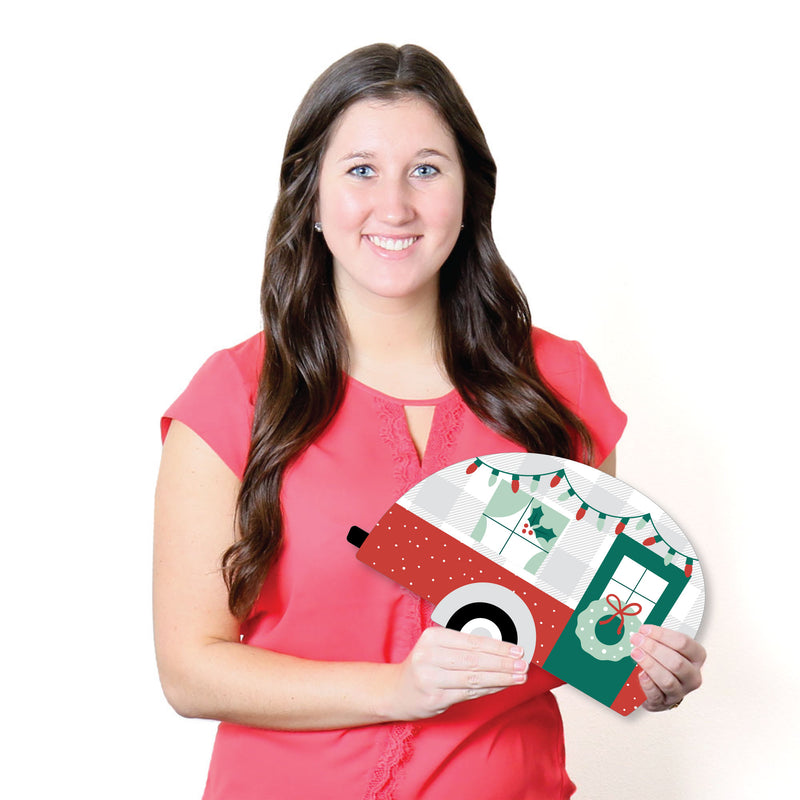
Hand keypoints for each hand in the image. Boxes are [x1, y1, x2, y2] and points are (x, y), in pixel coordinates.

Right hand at [387, 626, 527, 720]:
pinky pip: (468, 693)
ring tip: (519, 676)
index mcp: (432, 637)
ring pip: (473, 678)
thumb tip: (501, 649)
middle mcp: (429, 656)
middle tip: (523, 664)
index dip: (497, 646)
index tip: (517, 649)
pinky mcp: (434, 698)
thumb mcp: (437, 647)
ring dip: (501, 677)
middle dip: (503, 662)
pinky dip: (489, 689)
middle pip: (474, 660)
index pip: (471, 642)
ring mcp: (430, 678)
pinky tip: (502, 685)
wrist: (397, 691)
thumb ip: (464, 647)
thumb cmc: (425, 666)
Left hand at [630, 625, 705, 711]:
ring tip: (635, 653)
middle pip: (676, 662)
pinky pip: (656, 694)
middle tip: (636, 640)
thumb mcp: (666, 647)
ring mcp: (680, 692)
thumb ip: (658, 638)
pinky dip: (647, 684)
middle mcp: (692, 676)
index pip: (684, 643)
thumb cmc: (663, 661)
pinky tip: (640, 674)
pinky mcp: (664, 702)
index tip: (645, 629)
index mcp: (697, 657)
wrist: (660, 687)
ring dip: (649, 664)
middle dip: (653, 648)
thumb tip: (642, 630)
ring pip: (667, 680)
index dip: (662, 634)